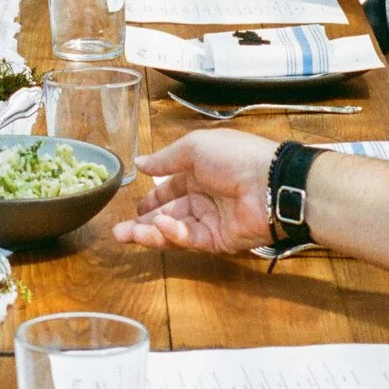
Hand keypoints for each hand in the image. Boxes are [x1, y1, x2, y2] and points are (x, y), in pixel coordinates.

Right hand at [111, 129, 277, 251]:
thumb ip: (165, 160)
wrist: (269, 183)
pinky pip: (189, 238)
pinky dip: (172, 232)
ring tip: (126, 235)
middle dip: (142, 223)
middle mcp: (203, 197)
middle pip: (167, 213)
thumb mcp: (194, 148)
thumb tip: (139, 162)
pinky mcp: (218, 240)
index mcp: (199, 172)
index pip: (170, 188)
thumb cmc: (233, 157)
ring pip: (173, 229)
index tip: (134, 208)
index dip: (152, 199)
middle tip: (119, 232)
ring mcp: (210, 220)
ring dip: (150, 232)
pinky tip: (160, 224)